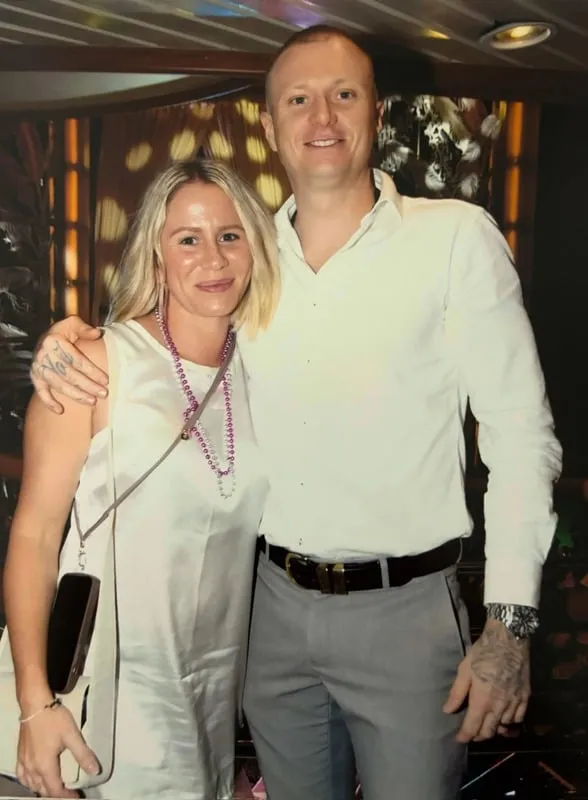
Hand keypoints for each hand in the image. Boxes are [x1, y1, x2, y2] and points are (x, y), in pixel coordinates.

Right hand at [17, 702, 99, 797]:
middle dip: (55, 794)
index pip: (55, 790)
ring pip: (31, 785)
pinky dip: (30, 782)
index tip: (77, 797)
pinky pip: (22, 776)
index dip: (66, 796)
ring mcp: (24, 762)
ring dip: (43, 789)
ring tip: (54, 788)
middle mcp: (32, 768)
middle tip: (68, 792)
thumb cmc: (54, 719)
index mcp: (45, 765)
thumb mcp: (72, 735)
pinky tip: (34, 779)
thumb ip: (83, 754)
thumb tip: (94, 770)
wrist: (35, 705)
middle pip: (42, 790)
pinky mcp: (20, 755)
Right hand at [30, 316, 107, 413]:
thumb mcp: (72, 323)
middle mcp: (44, 355)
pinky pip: (40, 392)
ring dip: (76, 395)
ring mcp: (38, 368)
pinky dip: (49, 402)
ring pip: (59, 385)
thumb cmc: (62, 332)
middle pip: (69, 374)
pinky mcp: (35, 377)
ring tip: (92, 402)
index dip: (92, 371)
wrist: (44, 338)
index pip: (76, 360)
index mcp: (54, 342)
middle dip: (88, 386)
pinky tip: (60, 410)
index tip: (106, 380)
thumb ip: (84, 328)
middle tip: (103, 394)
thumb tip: (97, 334)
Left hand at [443, 618, 530, 742]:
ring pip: (503, 727)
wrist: (508, 640)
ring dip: (493, 728)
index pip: (472, 727)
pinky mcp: (525, 697)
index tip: (459, 739)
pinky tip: (503, 717)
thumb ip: (457, 692)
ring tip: (486, 724)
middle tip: (471, 732)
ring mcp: (514, 703)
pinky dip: (509, 722)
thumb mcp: (464, 670)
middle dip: (478, 736)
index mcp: (482, 700)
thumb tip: (447, 710)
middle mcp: (499, 706)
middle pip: (488, 732)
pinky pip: (518, 718)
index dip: (464, 736)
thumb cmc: (482, 653)